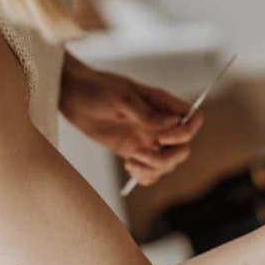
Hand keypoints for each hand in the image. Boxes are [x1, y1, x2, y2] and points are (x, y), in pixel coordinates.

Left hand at [60, 55, 203, 186]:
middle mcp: (160, 123)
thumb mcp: (122, 98)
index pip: (192, 119)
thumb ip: (147, 113)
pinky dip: (146, 176)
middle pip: (183, 147)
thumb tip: (173, 123)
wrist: (72, 95)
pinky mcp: (133, 151)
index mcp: (162, 104)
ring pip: (169, 162)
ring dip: (155, 168)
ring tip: (132, 162)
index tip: (161, 137)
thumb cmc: (97, 89)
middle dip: (168, 157)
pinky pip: (150, 170)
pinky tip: (130, 167)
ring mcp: (147, 138)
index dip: (185, 132)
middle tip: (141, 154)